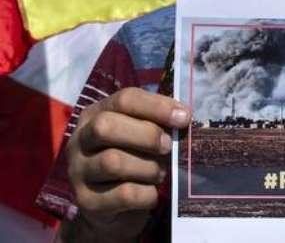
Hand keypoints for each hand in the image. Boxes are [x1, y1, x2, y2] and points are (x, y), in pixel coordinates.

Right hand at [66, 87, 190, 240]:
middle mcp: (80, 140)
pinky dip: (147, 194)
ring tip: (160, 173)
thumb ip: (157, 123)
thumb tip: (183, 116)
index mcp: (95, 115)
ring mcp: (78, 171)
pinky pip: (123, 194)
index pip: (124, 99)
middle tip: (167, 147)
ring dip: (148, 167)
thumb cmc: (134, 161)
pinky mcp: (86, 201)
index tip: (184, 117)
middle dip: (146, 135)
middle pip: (105, 126)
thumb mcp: (142, 136)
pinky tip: (152, 193)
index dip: (157, 106)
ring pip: (113, 162)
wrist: (112, 209)